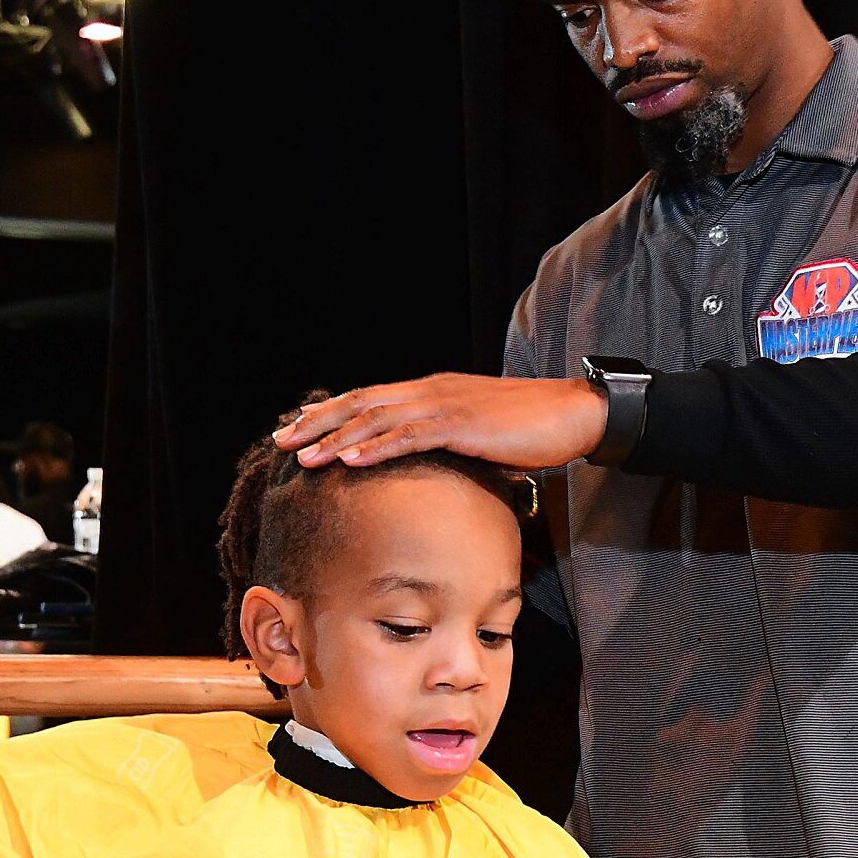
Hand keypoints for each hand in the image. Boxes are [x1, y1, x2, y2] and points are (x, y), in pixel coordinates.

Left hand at [274, 374, 606, 471]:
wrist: (575, 414)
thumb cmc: (534, 428)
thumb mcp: (482, 434)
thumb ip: (452, 443)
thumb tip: (432, 466)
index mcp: (434, 392)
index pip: (372, 398)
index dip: (333, 411)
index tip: (301, 427)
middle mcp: (432, 391)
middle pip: (362, 402)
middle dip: (319, 423)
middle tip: (282, 440)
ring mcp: (446, 405)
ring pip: (377, 419)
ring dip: (336, 439)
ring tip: (303, 457)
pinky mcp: (462, 425)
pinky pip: (409, 436)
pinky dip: (376, 447)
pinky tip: (350, 461)